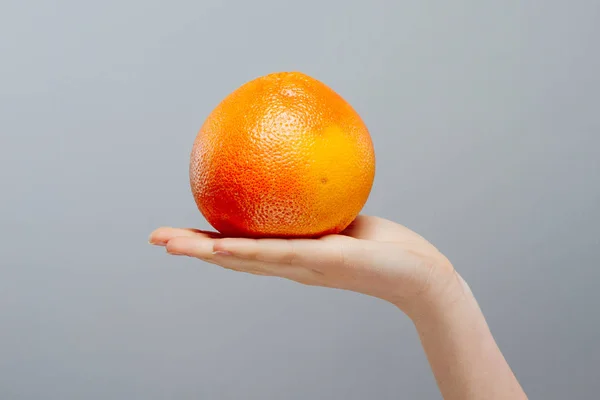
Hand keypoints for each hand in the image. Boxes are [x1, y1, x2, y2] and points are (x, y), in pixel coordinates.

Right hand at [149, 215, 459, 315]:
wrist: (416, 274)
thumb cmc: (382, 245)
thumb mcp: (344, 213)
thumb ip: (321, 199)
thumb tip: (306, 165)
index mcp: (290, 253)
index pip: (242, 246)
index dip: (209, 240)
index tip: (182, 231)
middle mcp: (288, 264)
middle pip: (231, 256)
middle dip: (193, 249)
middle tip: (157, 239)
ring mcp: (300, 266)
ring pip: (243, 259)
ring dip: (205, 253)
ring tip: (169, 245)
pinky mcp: (320, 263)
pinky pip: (275, 254)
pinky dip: (243, 252)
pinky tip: (217, 246)